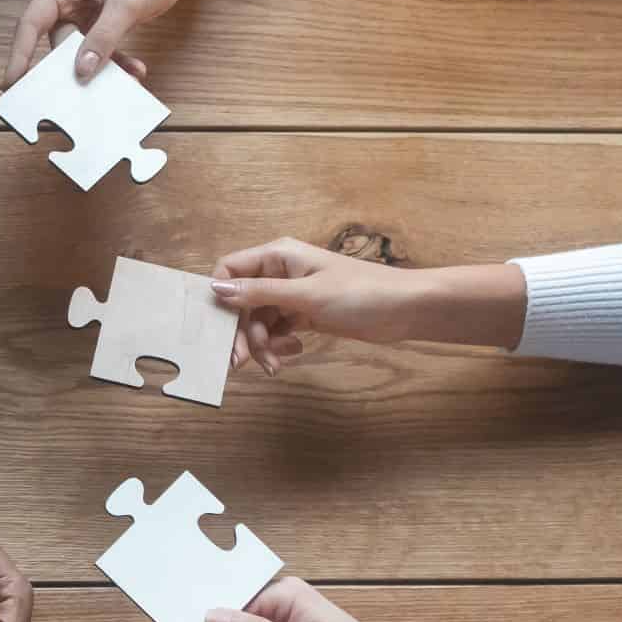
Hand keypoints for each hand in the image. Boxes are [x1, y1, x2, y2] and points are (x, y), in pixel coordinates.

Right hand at [3, 0, 207, 86]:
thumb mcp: (125, 4)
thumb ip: (103, 38)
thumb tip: (81, 70)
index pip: (30, 24)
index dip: (19, 55)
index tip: (11, 83)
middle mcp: (65, 1)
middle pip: (55, 45)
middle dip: (69, 70)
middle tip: (72, 99)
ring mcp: (81, 14)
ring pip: (79, 53)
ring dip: (100, 70)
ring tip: (123, 80)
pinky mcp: (97, 24)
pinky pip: (98, 51)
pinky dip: (114, 63)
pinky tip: (134, 70)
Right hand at [207, 236, 428, 372]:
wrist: (405, 309)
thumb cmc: (360, 293)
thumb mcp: (305, 295)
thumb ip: (260, 293)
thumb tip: (215, 288)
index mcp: (277, 255)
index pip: (230, 269)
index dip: (220, 298)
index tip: (218, 329)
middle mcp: (280, 272)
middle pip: (242, 302)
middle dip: (241, 332)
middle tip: (241, 362)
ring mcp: (292, 294)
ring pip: (259, 321)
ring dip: (261, 345)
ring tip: (275, 366)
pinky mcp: (304, 314)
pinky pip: (277, 331)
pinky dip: (278, 346)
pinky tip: (291, 355)